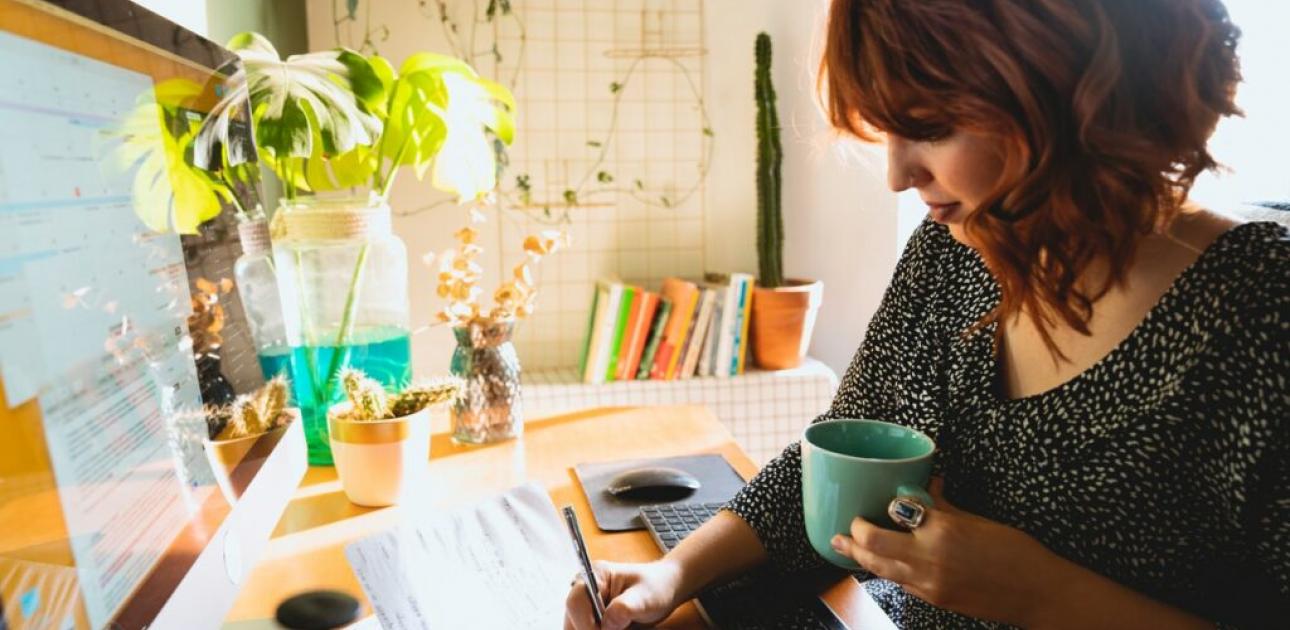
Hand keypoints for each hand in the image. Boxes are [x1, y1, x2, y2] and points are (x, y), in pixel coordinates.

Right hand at [564, 559, 684, 629]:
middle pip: (572, 620)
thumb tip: (606, 625)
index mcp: (596, 575)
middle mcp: (585, 590)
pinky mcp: (591, 618)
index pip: (576, 602)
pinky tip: (617, 629)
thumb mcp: (645, 597)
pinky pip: (585, 629)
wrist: (664, 590)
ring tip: (621, 628)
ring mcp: (587, 605)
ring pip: (576, 627)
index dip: (585, 624)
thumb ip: (625, 608)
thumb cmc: (656, 587)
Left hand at [829, 478, 1059, 624]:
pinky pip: (900, 583)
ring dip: (860, 556)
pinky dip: (887, 572)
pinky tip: (879, 564)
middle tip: (846, 527)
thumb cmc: (1015, 552)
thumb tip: (928, 487)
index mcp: (942, 529)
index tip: (879, 501)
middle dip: (854, 534)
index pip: (896, 510)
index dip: (884, 505)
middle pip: (873, 544)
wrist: (1037, 592)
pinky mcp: (934, 600)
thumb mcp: (978, 521)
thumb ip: (945, 506)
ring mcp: (929, 583)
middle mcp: (929, 557)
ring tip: (844, 546)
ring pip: (880, 569)